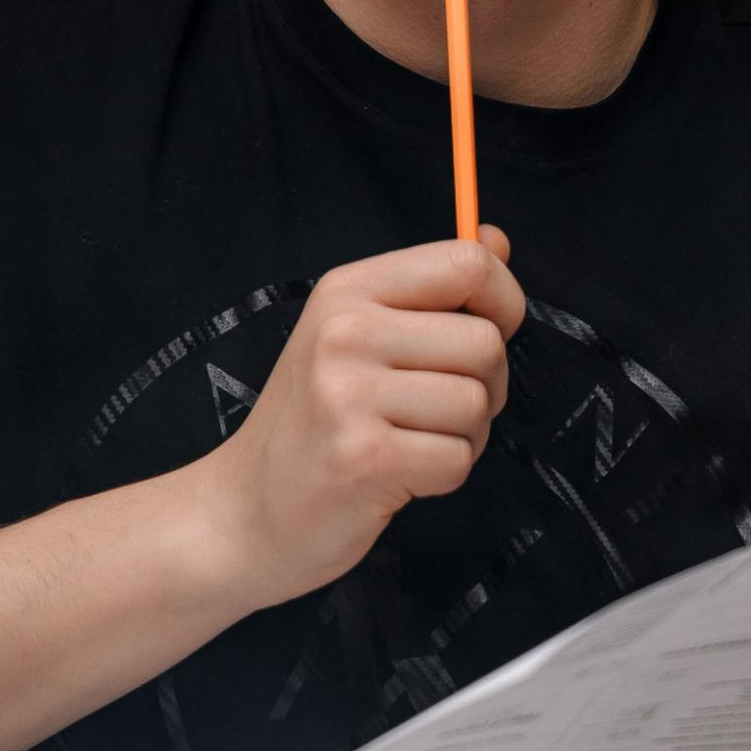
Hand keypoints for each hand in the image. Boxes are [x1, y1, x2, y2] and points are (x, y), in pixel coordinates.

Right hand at [205, 230, 524, 608]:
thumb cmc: (315, 424)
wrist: (246, 511)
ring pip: (476, 404)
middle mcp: (344, 332)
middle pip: (485, 343)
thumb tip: (495, 239)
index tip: (492, 331)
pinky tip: (399, 475)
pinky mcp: (364, 458)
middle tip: (433, 410)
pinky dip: (443, 477)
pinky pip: (457, 459)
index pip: (466, 264)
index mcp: (347, 292)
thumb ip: (431, 289)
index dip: (503, 301)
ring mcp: (349, 395)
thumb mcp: (358, 337)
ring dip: (463, 436)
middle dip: (485, 386)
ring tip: (409, 442)